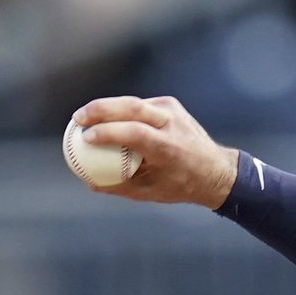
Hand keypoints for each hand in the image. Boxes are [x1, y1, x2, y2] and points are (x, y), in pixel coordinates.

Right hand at [70, 96, 238, 209]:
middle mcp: (172, 124)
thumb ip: (120, 186)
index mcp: (169, 148)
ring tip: (85, 117)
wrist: (217, 171)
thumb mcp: (152, 191)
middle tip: (78, 119)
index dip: (107, 132)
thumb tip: (89, 182)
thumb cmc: (182, 185)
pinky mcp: (171, 104)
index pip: (134, 132)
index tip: (86, 137)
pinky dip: (122, 110)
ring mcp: (172, 111)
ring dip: (106, 107)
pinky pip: (140, 105)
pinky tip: (107, 118)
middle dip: (99, 110)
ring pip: (133, 102)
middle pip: (131, 107)